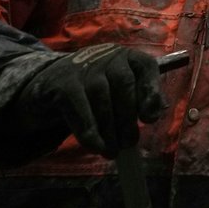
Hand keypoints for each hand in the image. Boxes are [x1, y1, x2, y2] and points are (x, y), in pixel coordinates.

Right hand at [19, 44, 162, 156]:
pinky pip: (79, 108)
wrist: (52, 81)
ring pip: (101, 97)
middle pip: (124, 84)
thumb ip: (142, 97)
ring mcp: (84, 66)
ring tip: (112, 151)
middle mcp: (108, 56)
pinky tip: (95, 146)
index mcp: (128, 56)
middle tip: (128, 144)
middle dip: (128, 118)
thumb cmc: (98, 88)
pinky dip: (89, 130)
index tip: (150, 119)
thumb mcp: (121, 88)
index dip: (151, 92)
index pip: (146, 66)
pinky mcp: (64, 82)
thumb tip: (156, 112)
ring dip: (109, 129)